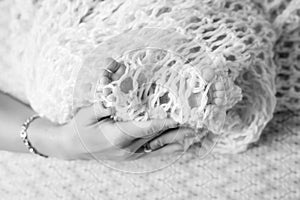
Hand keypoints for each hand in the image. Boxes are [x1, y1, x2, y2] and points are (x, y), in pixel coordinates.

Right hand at [60, 103, 191, 160]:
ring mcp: (129, 154)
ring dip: (175, 138)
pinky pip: (152, 152)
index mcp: (116, 136)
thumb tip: (110, 100)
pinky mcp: (130, 156)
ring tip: (193, 132)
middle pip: (155, 136)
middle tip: (194, 121)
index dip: (162, 122)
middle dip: (174, 128)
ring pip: (156, 145)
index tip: (178, 117)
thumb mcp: (85, 114)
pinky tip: (178, 146)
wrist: (73, 147)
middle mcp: (126, 147)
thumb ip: (100, 107)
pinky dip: (166, 149)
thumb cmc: (79, 128)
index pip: (144, 127)